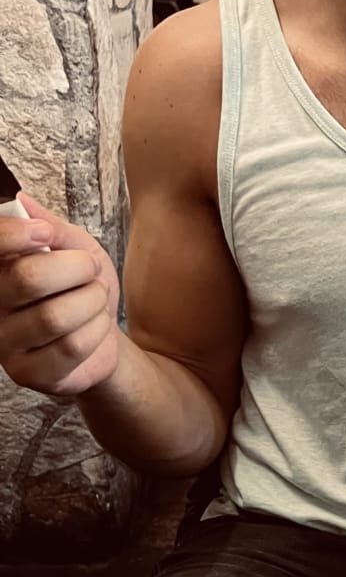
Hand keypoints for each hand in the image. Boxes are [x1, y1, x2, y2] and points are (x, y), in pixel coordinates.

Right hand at [0, 195, 120, 397]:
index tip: (44, 234)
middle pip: (28, 278)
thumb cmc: (82, 290)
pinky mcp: (28, 374)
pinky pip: (71, 347)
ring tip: (96, 301)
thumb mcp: (77, 250)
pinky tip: (95, 329)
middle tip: (90, 271)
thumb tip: (23, 202)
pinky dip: (97, 332)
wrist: (104, 338)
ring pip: (55, 316)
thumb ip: (53, 229)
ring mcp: (5, 344)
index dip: (14, 235)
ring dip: (92, 302)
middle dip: (77, 269)